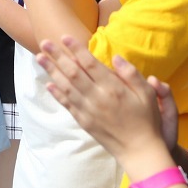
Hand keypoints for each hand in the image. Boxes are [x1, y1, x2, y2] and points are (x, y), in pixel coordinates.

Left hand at [36, 36, 169, 165]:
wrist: (139, 151)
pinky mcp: (84, 122)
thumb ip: (131, 74)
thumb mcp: (147, 94)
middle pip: (72, 72)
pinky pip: (67, 104)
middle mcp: (97, 98)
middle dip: (57, 56)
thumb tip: (115, 57)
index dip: (76, 49)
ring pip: (66, 87)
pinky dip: (57, 93)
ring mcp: (88, 111)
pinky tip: (49, 84)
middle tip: (44, 42)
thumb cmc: (147, 120)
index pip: (89, 64)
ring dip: (51, 71)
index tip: (64, 37)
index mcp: (113, 88)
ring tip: (40, 58)